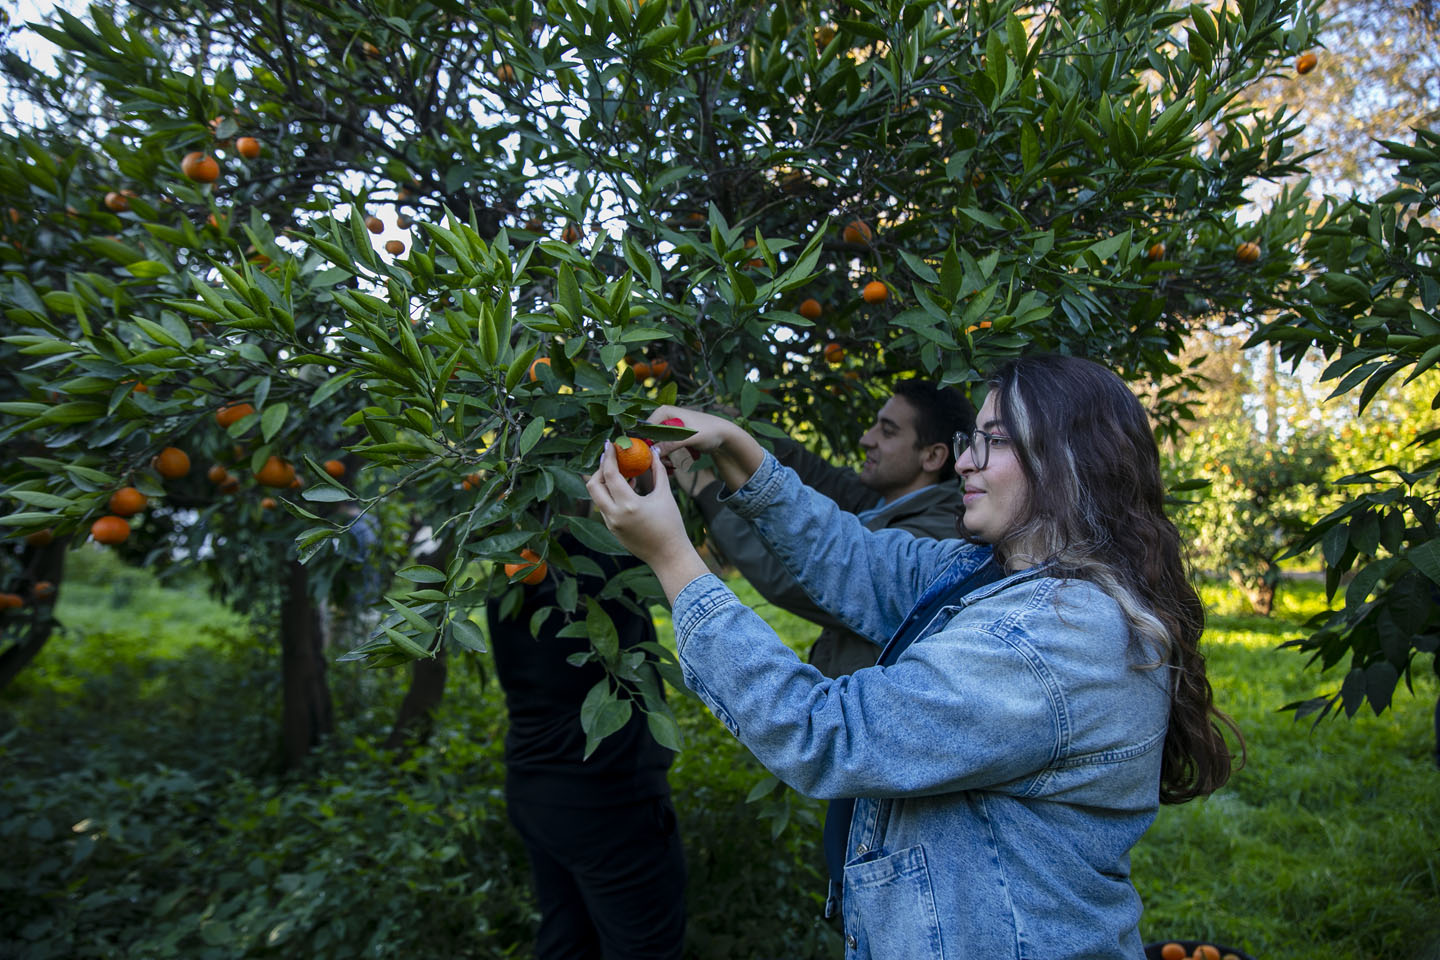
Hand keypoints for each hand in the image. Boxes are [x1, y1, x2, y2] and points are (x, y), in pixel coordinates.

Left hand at [586, 441, 709, 600]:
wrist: (669, 556)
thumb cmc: (671, 525)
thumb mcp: (665, 495)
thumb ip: (657, 471)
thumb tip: (654, 451)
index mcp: (628, 505)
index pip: (610, 474)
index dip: (609, 456)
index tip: (611, 444)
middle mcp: (614, 515)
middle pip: (593, 485)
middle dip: (600, 469)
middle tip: (613, 460)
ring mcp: (611, 524)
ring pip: (597, 497)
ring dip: (605, 483)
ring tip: (624, 475)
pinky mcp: (612, 530)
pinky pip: (605, 508)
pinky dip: (611, 495)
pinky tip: (627, 490)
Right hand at [647, 405, 765, 491]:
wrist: (724, 435)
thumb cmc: (709, 431)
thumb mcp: (690, 438)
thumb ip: (671, 443)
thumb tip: (653, 451)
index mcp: (664, 411)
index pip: (645, 429)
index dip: (647, 444)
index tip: (653, 458)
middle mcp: (663, 417)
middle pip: (649, 439)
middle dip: (656, 453)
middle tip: (668, 464)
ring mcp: (667, 427)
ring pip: (656, 446)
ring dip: (663, 458)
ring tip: (673, 465)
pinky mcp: (672, 437)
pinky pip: (663, 449)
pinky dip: (668, 457)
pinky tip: (675, 464)